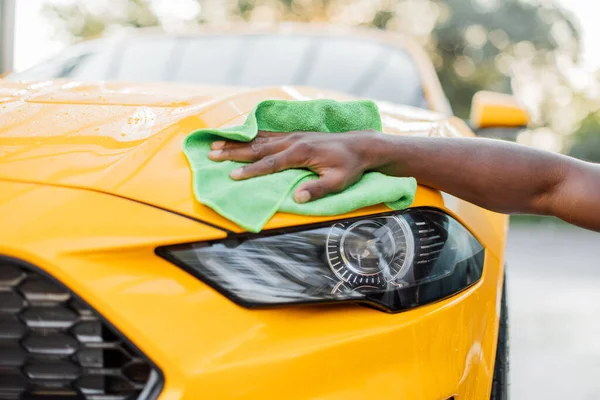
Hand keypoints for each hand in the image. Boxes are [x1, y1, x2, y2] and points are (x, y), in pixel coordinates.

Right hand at [207, 130, 381, 202]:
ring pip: (259, 138)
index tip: (233, 175)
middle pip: (257, 147)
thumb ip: (317, 189)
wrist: (359, 145)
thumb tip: (297, 199)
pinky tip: (238, 136)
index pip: (270, 163)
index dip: (251, 170)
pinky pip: (267, 134)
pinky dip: (250, 135)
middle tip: (211, 155)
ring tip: (216, 144)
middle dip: (233, 152)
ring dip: (237, 142)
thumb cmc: (349, 166)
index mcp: (301, 152)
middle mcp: (292, 141)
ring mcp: (292, 135)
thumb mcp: (338, 181)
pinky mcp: (293, 135)